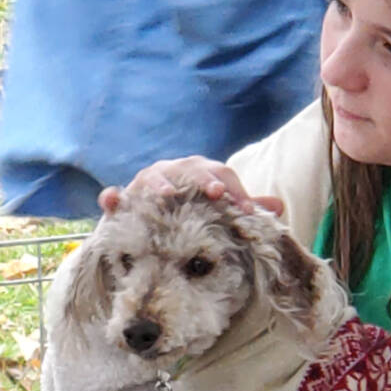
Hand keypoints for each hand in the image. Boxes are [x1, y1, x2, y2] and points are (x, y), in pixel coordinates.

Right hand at [98, 158, 284, 217]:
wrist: (151, 222)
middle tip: (218, 193)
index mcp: (200, 172)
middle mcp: (174, 172)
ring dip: (161, 184)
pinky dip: (111, 196)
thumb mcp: (217, 209)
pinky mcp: (123, 199)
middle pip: (191, 169)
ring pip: (153, 177)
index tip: (247, 211)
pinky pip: (114, 196)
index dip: (236, 190)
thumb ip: (243, 206)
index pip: (222, 174)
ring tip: (168, 194)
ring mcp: (146, 183)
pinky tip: (111, 200)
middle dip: (204, 179)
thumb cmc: (190, 211)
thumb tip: (279, 207)